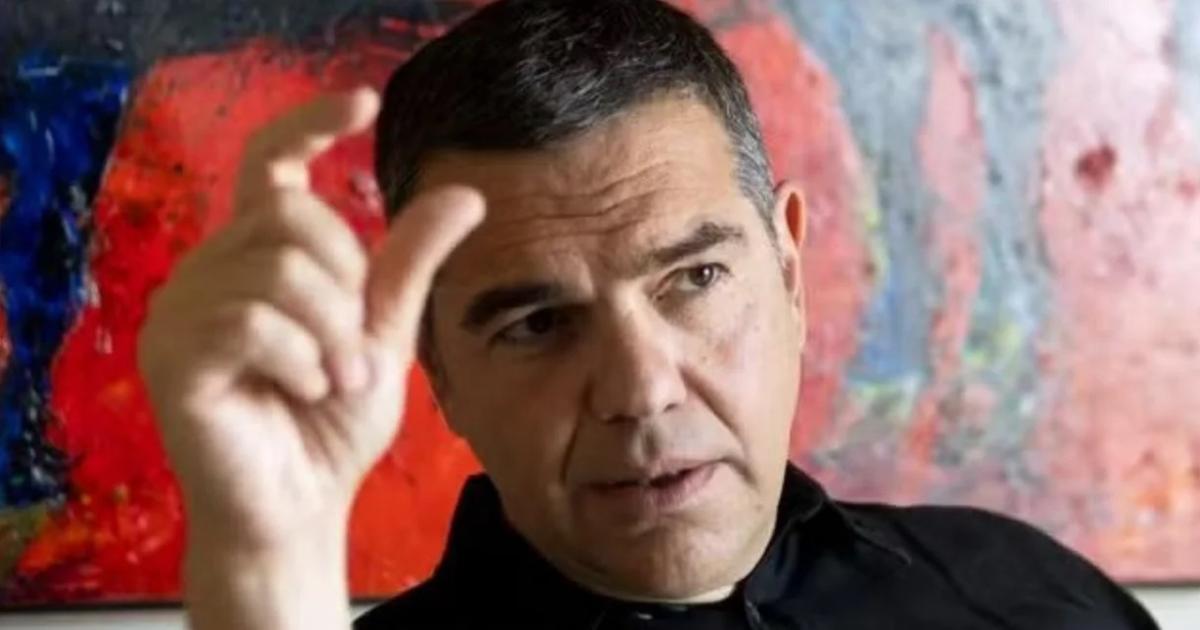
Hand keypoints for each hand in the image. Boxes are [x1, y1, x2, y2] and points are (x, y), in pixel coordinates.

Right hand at [138, 87, 483, 553]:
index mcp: (261, 254)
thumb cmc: (335, 421)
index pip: (273, 162)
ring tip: (337, 382)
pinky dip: (301, 360)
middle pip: (294, 216)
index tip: (364, 101)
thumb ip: (409, 264)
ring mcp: (183, 309)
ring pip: (279, 270)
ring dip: (332, 335)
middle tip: (356, 355)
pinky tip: (306, 392)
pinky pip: (252, 322)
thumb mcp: (385, 331)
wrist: (303, 504)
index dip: (309, 122)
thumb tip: (466, 195)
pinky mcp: (170, 354)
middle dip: (348, 287)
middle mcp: (213, 267)